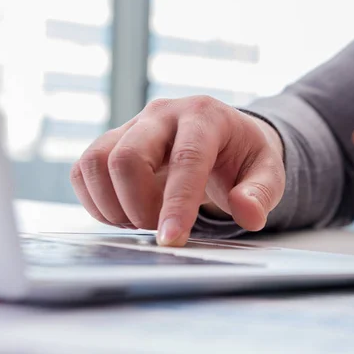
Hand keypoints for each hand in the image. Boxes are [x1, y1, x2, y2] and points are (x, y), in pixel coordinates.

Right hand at [70, 96, 284, 245]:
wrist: (222, 138)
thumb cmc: (243, 157)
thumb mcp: (269, 173)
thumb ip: (261, 193)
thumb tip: (248, 214)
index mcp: (205, 116)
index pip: (185, 159)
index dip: (176, 203)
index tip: (170, 239)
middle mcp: (163, 114)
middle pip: (127, 157)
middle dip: (139, 207)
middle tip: (161, 229)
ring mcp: (132, 125)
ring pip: (96, 163)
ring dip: (113, 206)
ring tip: (143, 221)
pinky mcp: (112, 141)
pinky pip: (84, 171)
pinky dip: (97, 202)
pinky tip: (125, 214)